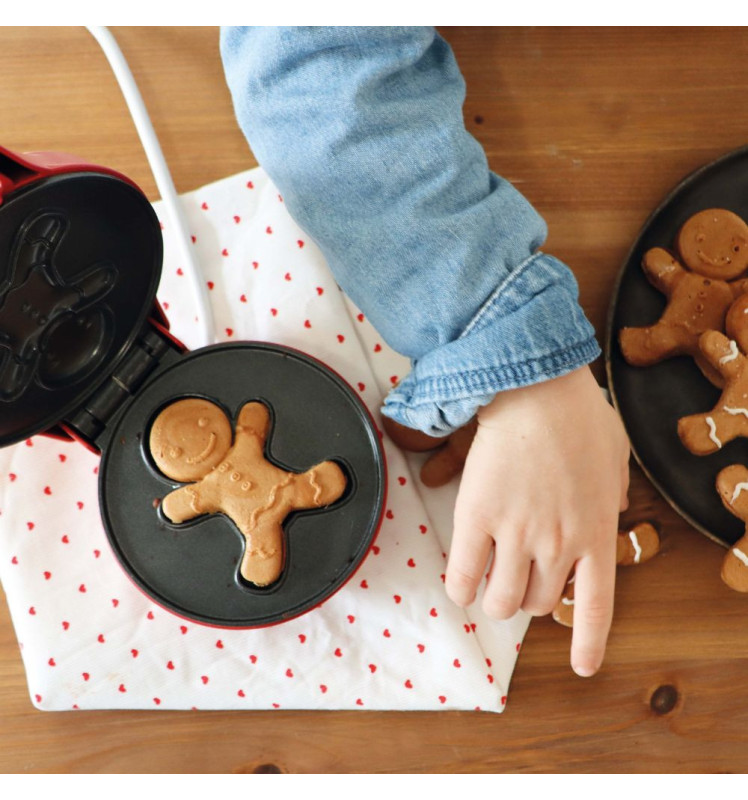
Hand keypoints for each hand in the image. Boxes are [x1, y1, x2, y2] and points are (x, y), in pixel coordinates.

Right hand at [444, 365, 629, 676]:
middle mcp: (559, 543)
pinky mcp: (476, 519)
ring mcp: (517, 534)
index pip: (596, 606)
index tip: (581, 666)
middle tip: (518, 578)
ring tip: (488, 580)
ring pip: (500, 602)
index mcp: (596, 531)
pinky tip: (460, 581)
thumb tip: (611, 508)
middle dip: (527, 599)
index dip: (587, 643)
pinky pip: (463, 577)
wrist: (533, 388)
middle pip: (538, 605)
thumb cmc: (577, 413)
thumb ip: (615, 493)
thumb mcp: (616, 456)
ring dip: (493, 599)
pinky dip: (460, 588)